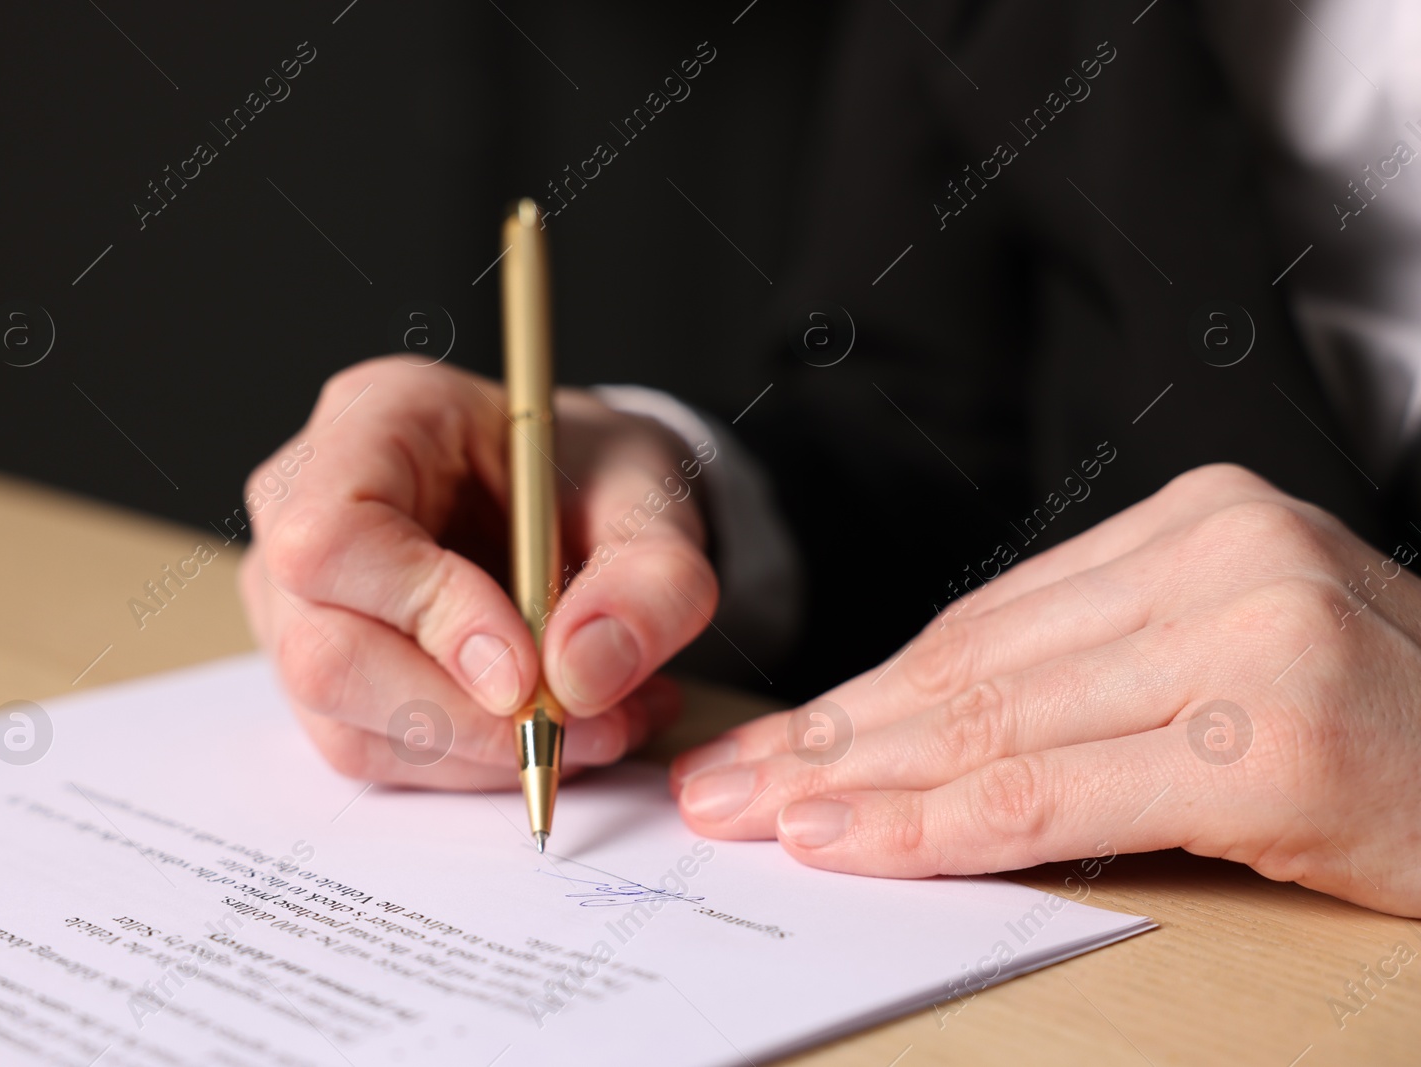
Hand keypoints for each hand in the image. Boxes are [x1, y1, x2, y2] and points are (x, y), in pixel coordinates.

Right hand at [240, 356, 718, 787]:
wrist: (580, 498)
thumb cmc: (593, 474)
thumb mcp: (654, 496)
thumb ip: (649, 577)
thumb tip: (582, 676)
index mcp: (373, 418)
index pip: (336, 538)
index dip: (427, 615)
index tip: (528, 673)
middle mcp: (302, 507)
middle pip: (324, 652)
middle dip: (463, 715)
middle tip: (584, 723)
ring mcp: (295, 599)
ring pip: (347, 722)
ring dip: (483, 751)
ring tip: (601, 722)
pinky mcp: (321, 673)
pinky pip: (374, 752)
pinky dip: (477, 763)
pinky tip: (557, 731)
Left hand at [670, 464, 1420, 915]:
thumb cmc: (1385, 739)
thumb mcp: (1229, 670)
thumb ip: (1094, 678)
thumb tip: (922, 734)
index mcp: (1201, 523)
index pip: (988, 622)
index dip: (867, 691)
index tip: (777, 740)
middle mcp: (1223, 553)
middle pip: (975, 664)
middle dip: (836, 734)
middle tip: (729, 783)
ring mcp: (1254, 633)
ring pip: (1000, 721)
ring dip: (865, 780)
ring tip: (762, 816)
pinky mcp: (1277, 734)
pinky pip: (1064, 789)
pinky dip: (948, 824)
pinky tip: (858, 843)